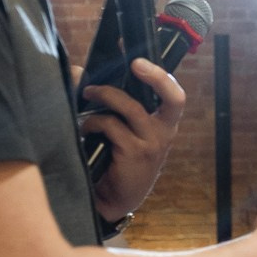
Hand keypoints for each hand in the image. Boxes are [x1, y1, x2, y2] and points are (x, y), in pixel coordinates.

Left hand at [82, 58, 185, 223]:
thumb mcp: (125, 131)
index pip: (175, 95)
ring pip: (130, 106)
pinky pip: (111, 125)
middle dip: (155, 75)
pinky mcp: (135, 153)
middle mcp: (165, 132)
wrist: (116, 198)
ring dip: (105, 95)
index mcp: (165, 124)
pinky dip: (93, 123)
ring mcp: (152, 143)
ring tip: (88, 94)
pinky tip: (85, 130)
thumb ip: (113, 105)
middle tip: (133, 63)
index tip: (139, 58)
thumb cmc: (118, 160)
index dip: (161, 74)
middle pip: (173, 96)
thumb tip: (81, 72)